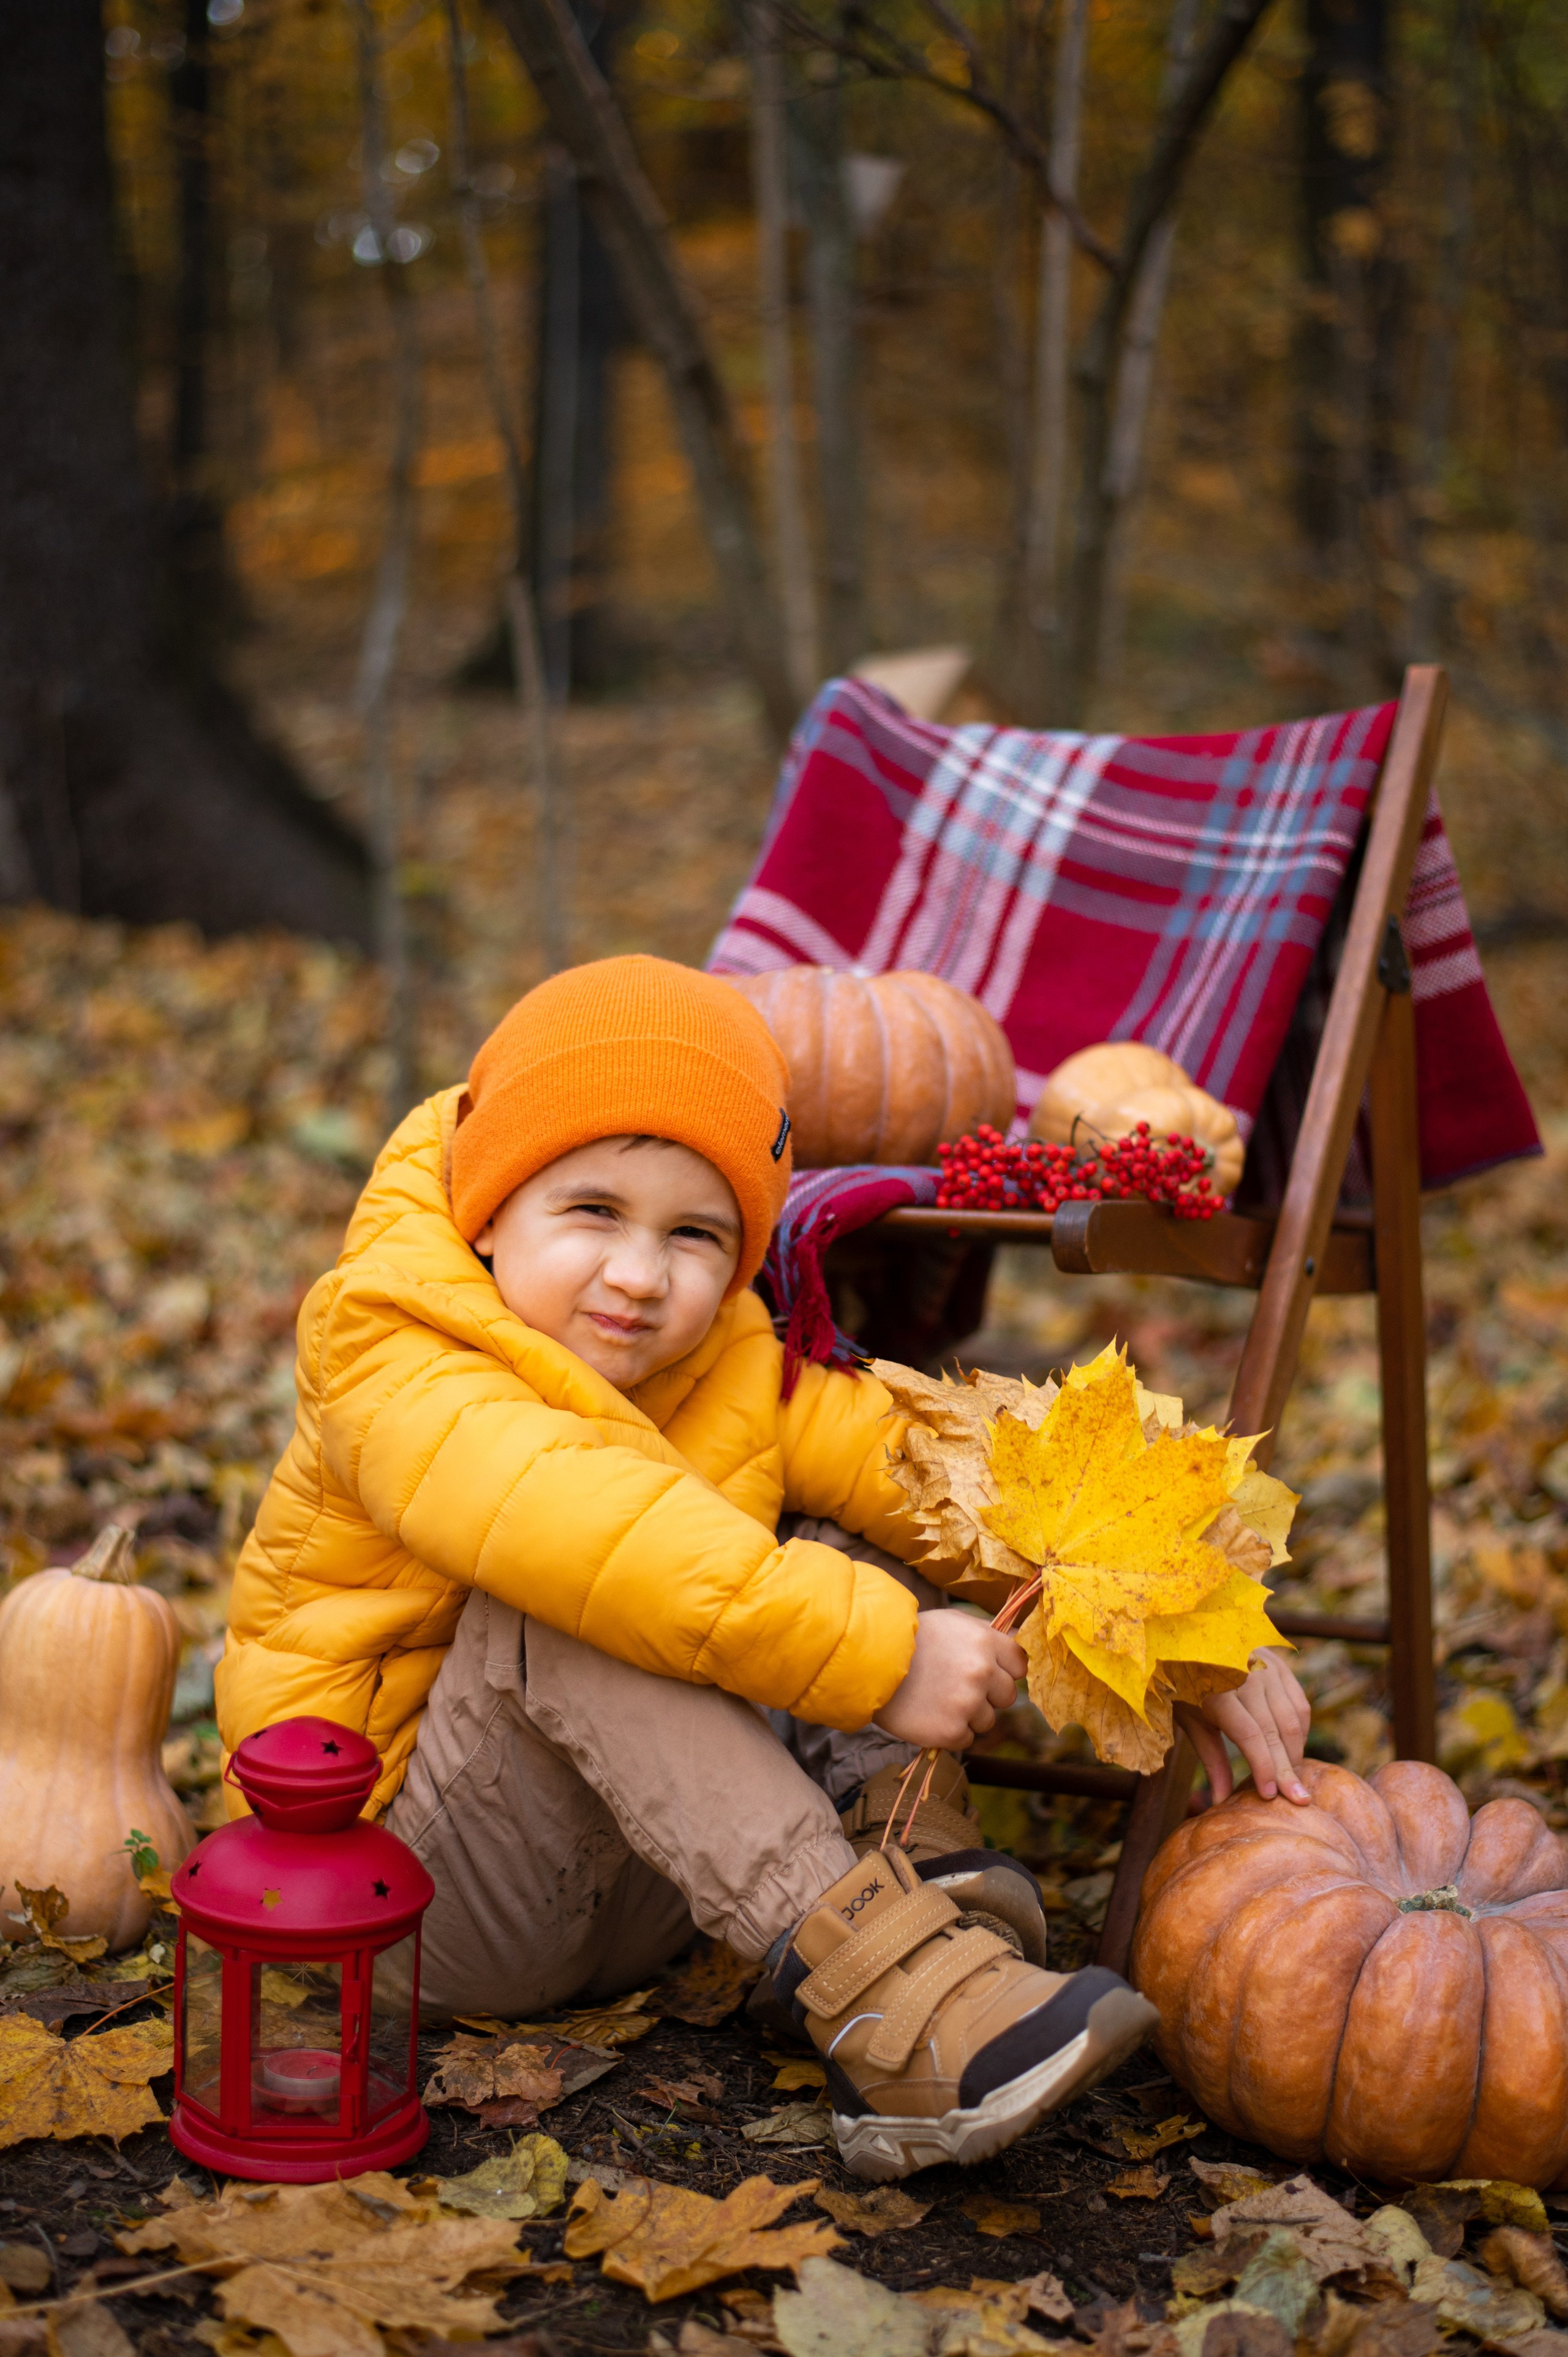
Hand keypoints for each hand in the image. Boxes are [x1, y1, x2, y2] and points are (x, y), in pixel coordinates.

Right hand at [874, 1611, 1025, 1749]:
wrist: (869, 1664)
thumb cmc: (913, 1640)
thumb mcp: (953, 1622)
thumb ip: (988, 1633)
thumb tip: (1018, 1641)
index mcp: (985, 1641)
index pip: (1020, 1665)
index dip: (1005, 1670)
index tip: (988, 1672)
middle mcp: (981, 1672)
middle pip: (1007, 1696)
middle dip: (988, 1694)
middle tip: (956, 1686)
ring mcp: (967, 1704)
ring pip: (987, 1720)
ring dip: (968, 1714)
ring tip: (938, 1699)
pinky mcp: (951, 1732)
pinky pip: (967, 1738)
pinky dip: (951, 1731)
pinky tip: (931, 1714)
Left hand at [1175, 1649, 1311, 1805]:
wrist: (1189, 1634)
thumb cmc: (1183, 1682)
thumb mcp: (1189, 1720)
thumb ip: (1210, 1759)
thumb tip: (1221, 1802)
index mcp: (1217, 1690)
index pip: (1250, 1735)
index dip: (1263, 1767)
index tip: (1270, 1796)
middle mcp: (1246, 1675)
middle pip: (1275, 1731)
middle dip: (1287, 1769)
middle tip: (1299, 1801)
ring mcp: (1265, 1667)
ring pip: (1293, 1718)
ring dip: (1296, 1752)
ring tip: (1293, 1780)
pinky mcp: (1279, 1664)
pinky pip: (1298, 1703)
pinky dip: (1301, 1729)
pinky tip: (1294, 1750)